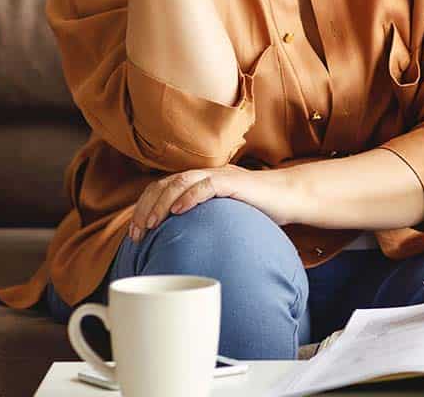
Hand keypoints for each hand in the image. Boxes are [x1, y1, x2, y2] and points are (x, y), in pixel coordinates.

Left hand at [128, 163, 298, 242]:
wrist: (289, 196)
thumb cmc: (258, 210)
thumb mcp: (223, 216)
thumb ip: (203, 222)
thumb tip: (179, 248)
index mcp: (200, 181)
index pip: (162, 187)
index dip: (144, 207)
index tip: (135, 233)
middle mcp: (206, 174)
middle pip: (165, 184)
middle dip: (146, 208)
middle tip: (136, 234)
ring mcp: (220, 176)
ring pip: (180, 182)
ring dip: (162, 204)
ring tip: (151, 224)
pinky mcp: (235, 182)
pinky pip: (207, 185)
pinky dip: (190, 197)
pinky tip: (179, 212)